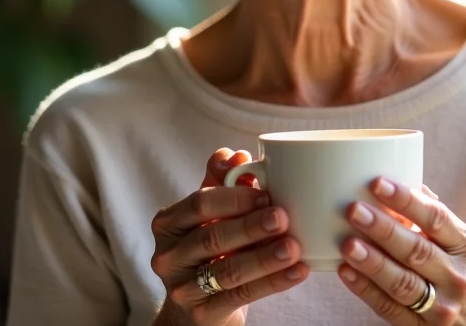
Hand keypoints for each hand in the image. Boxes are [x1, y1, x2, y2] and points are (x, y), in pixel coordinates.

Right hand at [150, 148, 308, 325]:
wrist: (198, 303)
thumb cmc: (210, 243)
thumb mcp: (210, 211)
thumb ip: (221, 179)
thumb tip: (236, 155)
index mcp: (169, 223)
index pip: (199, 205)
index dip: (234, 198)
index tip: (266, 194)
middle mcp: (168, 256)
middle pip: (212, 238)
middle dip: (250, 227)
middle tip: (283, 217)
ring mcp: (182, 289)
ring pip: (227, 270)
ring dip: (265, 258)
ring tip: (294, 247)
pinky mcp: (202, 314)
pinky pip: (241, 296)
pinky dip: (273, 282)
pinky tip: (298, 271)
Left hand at [338, 178, 465, 324]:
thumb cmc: (455, 265)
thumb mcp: (455, 239)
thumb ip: (429, 211)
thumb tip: (399, 173)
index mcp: (465, 245)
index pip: (435, 218)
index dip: (406, 200)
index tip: (377, 182)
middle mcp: (457, 276)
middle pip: (417, 250)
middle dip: (383, 229)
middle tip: (354, 210)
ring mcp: (441, 306)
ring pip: (402, 283)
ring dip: (372, 262)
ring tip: (348, 243)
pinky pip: (389, 308)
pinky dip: (365, 289)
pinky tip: (345, 271)